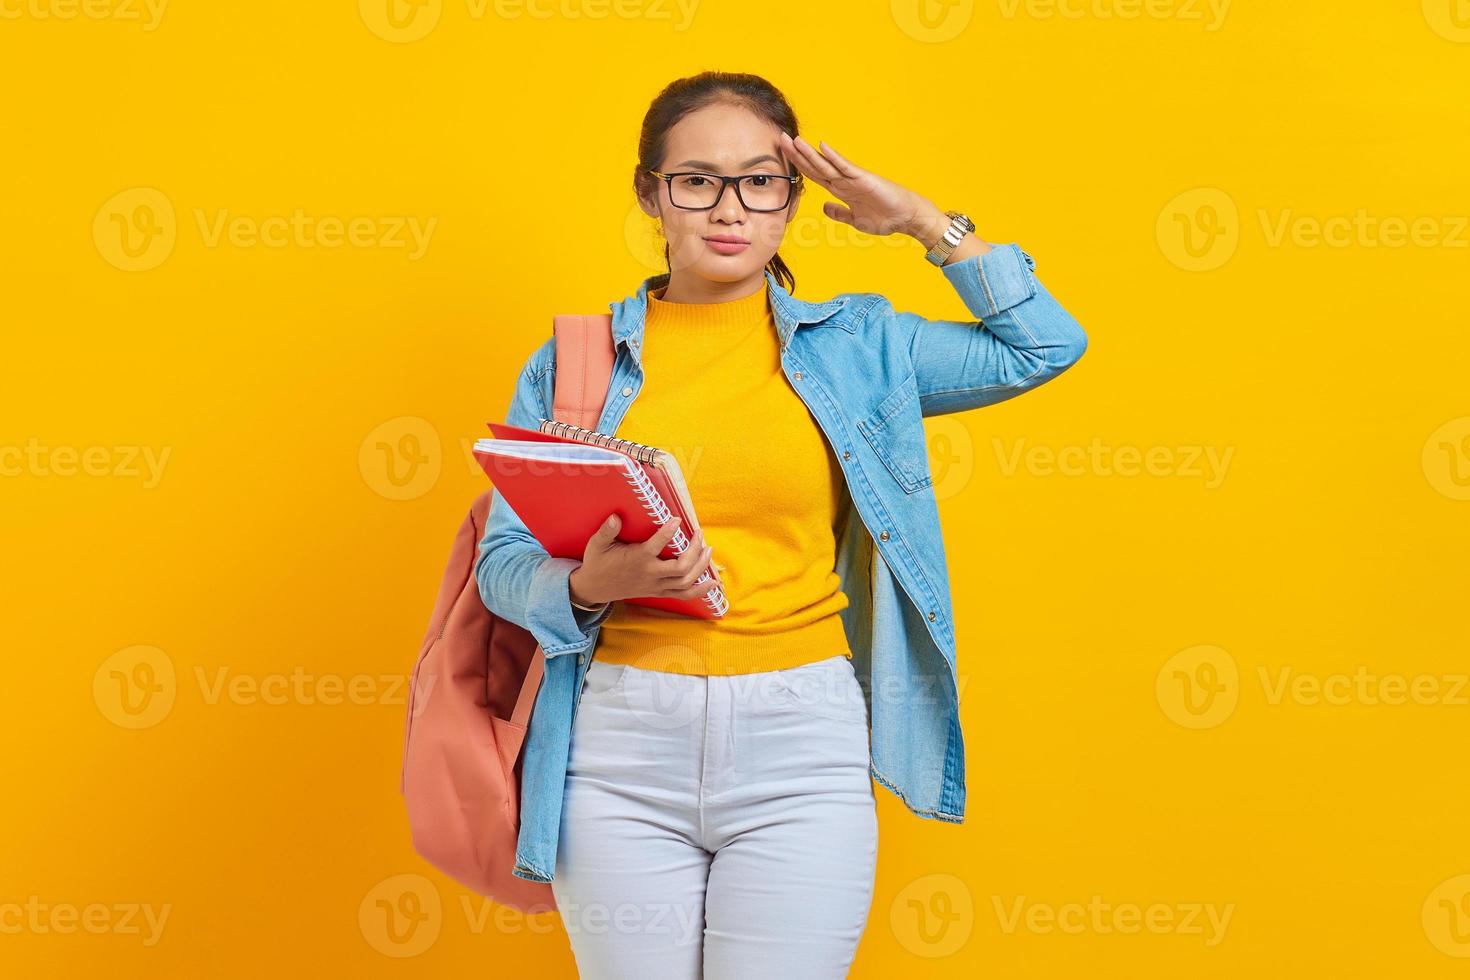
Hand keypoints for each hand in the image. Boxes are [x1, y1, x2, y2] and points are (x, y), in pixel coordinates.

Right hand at [568, 515, 717, 606]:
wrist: (595, 589)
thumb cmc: (598, 563)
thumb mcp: (597, 545)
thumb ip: (607, 531)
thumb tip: (615, 517)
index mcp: (637, 560)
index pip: (656, 546)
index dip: (668, 533)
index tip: (677, 520)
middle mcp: (650, 574)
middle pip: (681, 567)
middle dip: (695, 550)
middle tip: (700, 534)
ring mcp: (656, 586)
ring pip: (686, 581)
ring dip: (701, 566)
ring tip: (708, 549)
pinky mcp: (659, 593)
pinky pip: (684, 595)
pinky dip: (701, 590)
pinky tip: (713, 582)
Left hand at [778, 132, 936, 239]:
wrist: (905, 218)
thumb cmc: (884, 217)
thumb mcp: (854, 219)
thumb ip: (839, 213)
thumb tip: (824, 208)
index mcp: (840, 190)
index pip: (814, 175)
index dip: (798, 166)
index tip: (783, 156)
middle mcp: (844, 181)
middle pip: (815, 166)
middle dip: (797, 154)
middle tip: (780, 139)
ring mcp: (853, 178)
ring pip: (826, 164)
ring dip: (809, 153)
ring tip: (794, 140)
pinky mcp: (863, 178)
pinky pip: (846, 166)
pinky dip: (834, 157)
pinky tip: (822, 147)